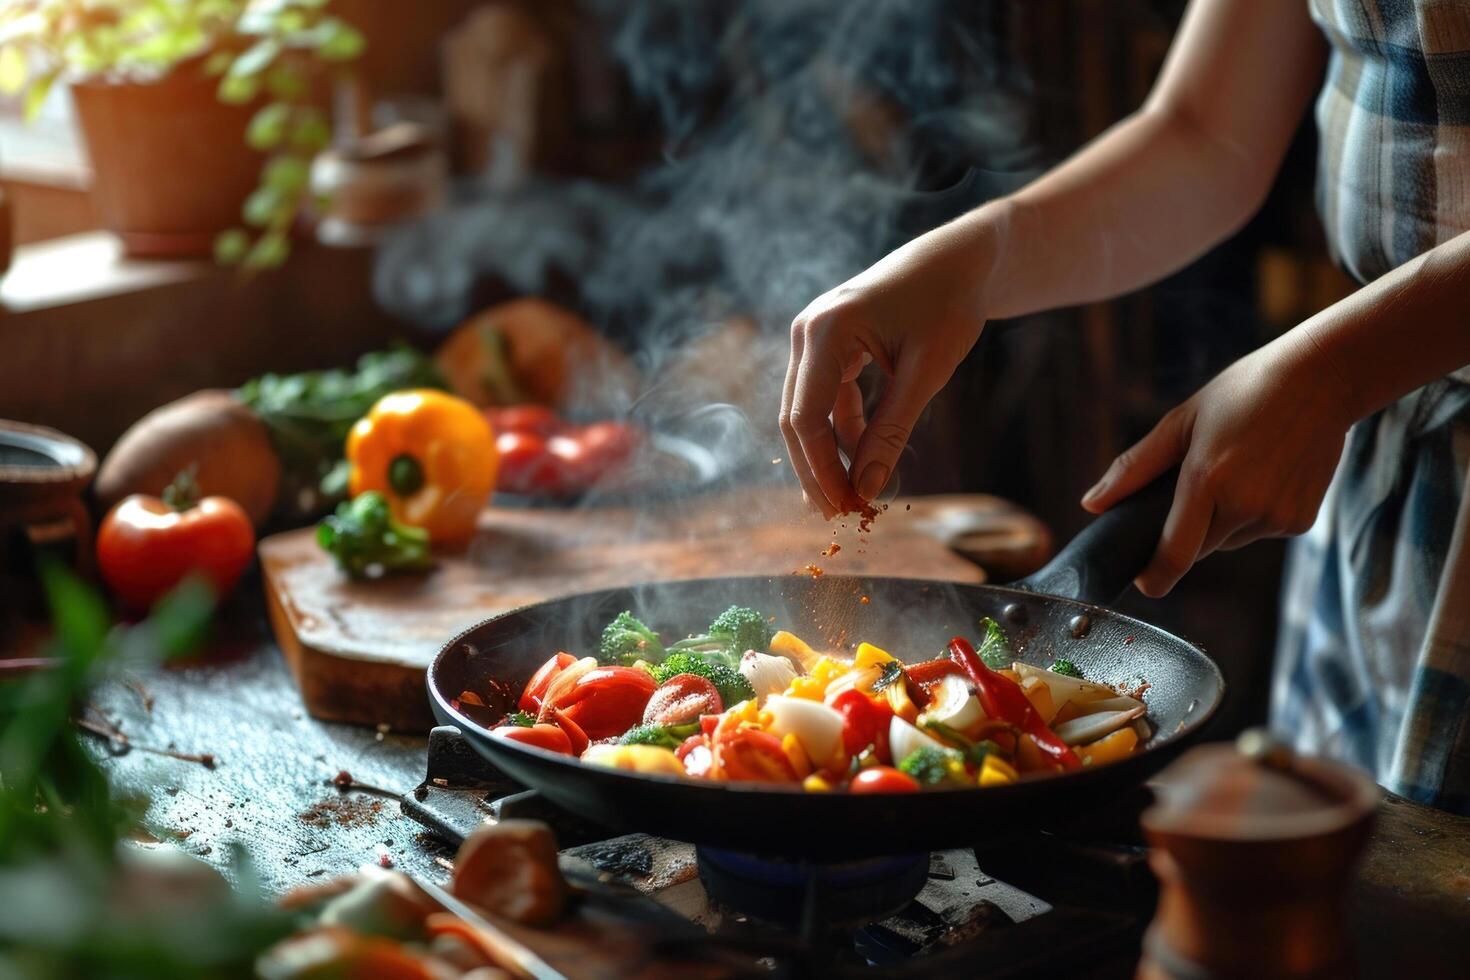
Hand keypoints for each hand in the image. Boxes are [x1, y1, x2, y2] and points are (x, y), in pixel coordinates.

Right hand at [779, 219, 995, 515]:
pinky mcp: (827, 344)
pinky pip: (824, 398)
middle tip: (839, 516)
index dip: (821, 470)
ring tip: (851, 496)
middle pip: (796, 418)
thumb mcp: (925, 374)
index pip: (807, 417)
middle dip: (817, 471)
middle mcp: (808, 331)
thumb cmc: (948, 306)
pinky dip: (840, 430)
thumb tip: (868, 490)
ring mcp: (813, 336)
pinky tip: (861, 459)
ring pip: (807, 412)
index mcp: (827, 331)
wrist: (958, 260)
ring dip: (826, 455)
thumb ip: (892, 431)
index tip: (844, 508)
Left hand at [1081, 332, 1353, 596]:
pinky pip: (1261, 531)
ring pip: (1230, 540)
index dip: (1154, 576)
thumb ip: (1134, 468)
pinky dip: (1254, 514)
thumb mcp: (1181, 421)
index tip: (1142, 581)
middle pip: (1199, 547)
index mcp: (1206, 481)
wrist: (1324, 379)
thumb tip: (1091, 504)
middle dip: (1188, 530)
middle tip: (1199, 483)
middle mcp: (1243, 506)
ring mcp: (1276, 517)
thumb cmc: (1244, 393)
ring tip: (1239, 468)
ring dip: (1222, 519)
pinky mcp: (1300, 522)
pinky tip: (1266, 474)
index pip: (1174, 553)